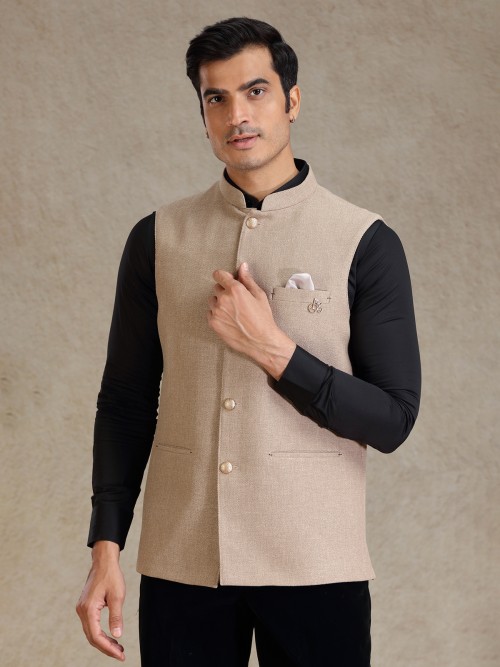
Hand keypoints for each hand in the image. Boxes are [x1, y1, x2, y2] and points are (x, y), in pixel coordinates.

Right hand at [76, 541, 125, 660]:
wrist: (103, 561)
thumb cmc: (111, 576)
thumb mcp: (117, 596)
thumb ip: (116, 617)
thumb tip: (118, 635)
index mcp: (88, 609)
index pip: (96, 636)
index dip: (108, 648)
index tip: (121, 655)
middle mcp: (81, 611)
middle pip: (92, 637)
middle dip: (106, 648)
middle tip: (121, 654)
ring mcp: (82, 609)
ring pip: (91, 632)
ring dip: (104, 641)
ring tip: (118, 647)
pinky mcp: (85, 607)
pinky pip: (91, 625)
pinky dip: (100, 633)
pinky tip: (111, 636)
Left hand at [207, 262, 295, 378]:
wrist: (261, 341)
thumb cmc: (263, 318)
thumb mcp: (259, 295)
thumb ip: (248, 280)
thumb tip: (243, 266)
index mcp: (235, 289)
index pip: (219, 275)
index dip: (223, 276)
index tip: (226, 280)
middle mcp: (223, 299)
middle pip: (216, 288)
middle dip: (224, 291)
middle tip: (236, 301)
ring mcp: (217, 312)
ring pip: (212, 301)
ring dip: (219, 303)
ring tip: (232, 312)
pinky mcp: (213, 323)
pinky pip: (210, 313)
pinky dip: (217, 314)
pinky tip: (229, 320)